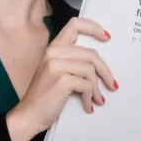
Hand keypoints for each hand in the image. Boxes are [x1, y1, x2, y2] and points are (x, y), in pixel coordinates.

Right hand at [6, 17, 116, 140]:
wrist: (28, 116)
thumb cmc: (45, 97)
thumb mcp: (56, 72)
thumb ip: (73, 62)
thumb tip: (100, 66)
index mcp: (54, 48)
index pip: (74, 25)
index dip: (94, 28)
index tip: (107, 37)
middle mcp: (54, 53)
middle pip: (91, 54)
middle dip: (105, 71)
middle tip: (112, 84)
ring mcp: (56, 65)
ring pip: (90, 70)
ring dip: (97, 88)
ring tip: (98, 99)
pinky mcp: (62, 79)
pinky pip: (87, 84)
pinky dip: (90, 97)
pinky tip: (88, 105)